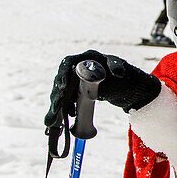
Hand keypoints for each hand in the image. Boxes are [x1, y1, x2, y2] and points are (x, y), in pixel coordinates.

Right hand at [45, 50, 160, 132]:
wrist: (122, 86)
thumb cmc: (120, 72)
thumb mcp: (118, 67)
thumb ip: (115, 67)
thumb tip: (118, 73)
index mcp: (84, 58)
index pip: (68, 62)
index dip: (63, 73)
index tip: (63, 85)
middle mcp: (76, 69)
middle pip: (61, 80)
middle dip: (57, 93)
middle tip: (57, 104)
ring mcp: (74, 82)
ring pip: (61, 93)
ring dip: (57, 105)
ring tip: (54, 117)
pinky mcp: (74, 94)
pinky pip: (65, 102)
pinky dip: (62, 111)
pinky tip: (62, 119)